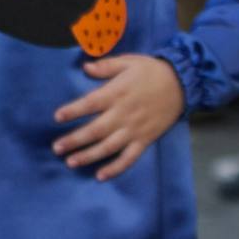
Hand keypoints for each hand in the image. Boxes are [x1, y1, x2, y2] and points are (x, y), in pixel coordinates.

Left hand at [52, 54, 185, 180]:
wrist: (182, 84)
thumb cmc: (151, 71)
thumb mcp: (128, 62)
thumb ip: (106, 66)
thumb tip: (85, 67)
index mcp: (117, 93)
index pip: (90, 104)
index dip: (73, 111)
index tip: (57, 117)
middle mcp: (124, 114)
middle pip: (95, 130)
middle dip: (74, 140)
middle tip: (56, 148)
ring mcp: (135, 130)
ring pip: (109, 147)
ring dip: (89, 156)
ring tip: (70, 162)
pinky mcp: (145, 140)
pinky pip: (129, 157)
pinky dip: (116, 168)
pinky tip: (100, 175)